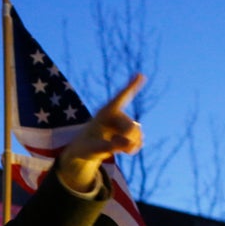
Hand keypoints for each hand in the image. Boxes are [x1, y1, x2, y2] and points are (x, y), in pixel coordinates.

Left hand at [58, 73, 144, 191]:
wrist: (85, 151)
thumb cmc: (85, 147)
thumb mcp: (93, 149)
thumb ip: (109, 146)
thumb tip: (129, 143)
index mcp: (105, 112)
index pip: (120, 98)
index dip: (131, 86)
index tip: (140, 74)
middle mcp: (117, 115)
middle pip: (130, 127)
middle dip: (125, 138)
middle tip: (112, 145)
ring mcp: (124, 123)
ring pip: (137, 133)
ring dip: (130, 145)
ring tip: (114, 148)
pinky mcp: (129, 132)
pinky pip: (139, 140)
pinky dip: (134, 147)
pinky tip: (125, 151)